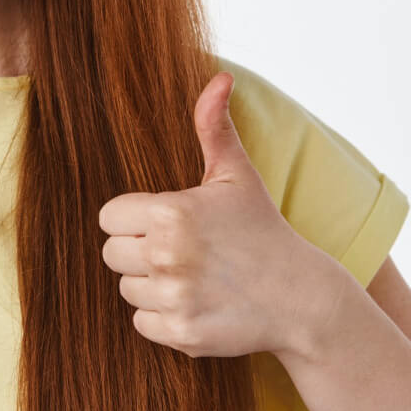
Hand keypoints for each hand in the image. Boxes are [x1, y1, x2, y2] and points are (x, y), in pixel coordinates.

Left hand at [98, 71, 332, 358]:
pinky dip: (161, 316)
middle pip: (112, 253)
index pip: (108, 217)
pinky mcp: (181, 334)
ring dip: (149, 283)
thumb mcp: (237, 175)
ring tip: (190, 274)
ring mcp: (174, 298)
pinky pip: (141, 322)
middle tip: (178, 248)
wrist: (302, 296)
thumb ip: (214, 126)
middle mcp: (167, 256)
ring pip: (125, 288)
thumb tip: (219, 76)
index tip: (162, 221)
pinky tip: (193, 301)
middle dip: (138, 250)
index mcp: (170, 213)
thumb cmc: (262, 228)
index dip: (132, 218)